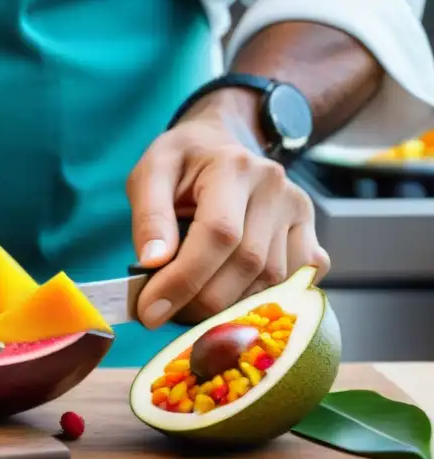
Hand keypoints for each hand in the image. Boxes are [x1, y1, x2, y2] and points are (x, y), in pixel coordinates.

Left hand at [126, 91, 329, 328]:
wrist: (220, 145)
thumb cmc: (181, 164)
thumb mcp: (150, 174)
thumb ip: (149, 217)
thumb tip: (152, 264)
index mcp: (232, 167)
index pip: (218, 234)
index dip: (184, 279)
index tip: (149, 311)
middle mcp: (274, 187)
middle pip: (248, 264)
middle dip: (201, 302)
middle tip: (165, 314)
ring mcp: (298, 210)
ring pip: (272, 280)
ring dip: (228, 307)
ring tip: (190, 308)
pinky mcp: (310, 231)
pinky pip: (297, 282)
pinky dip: (263, 300)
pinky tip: (231, 297)